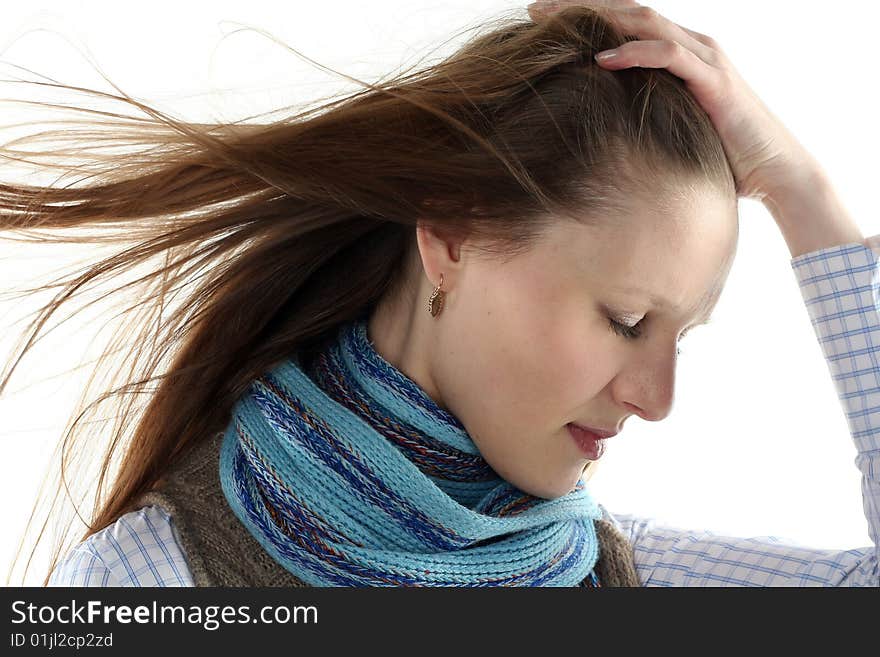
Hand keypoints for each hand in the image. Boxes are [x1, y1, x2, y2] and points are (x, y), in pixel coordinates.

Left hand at [526, 0, 817, 201]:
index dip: (583, 16)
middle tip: (534, 10)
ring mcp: (704, 58)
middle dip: (580, 7)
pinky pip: (669, 55)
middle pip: (627, 11)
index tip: (538, 22)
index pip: (623, 23)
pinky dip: (635, 54)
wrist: (775, 171)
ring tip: (556, 22)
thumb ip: (639, 120)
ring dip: (599, 18)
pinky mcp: (713, 80)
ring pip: (645, 23)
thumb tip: (596, 134)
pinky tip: (601, 59)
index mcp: (677, 55)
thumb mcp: (668, 132)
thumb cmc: (721, 158)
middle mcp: (690, 46)